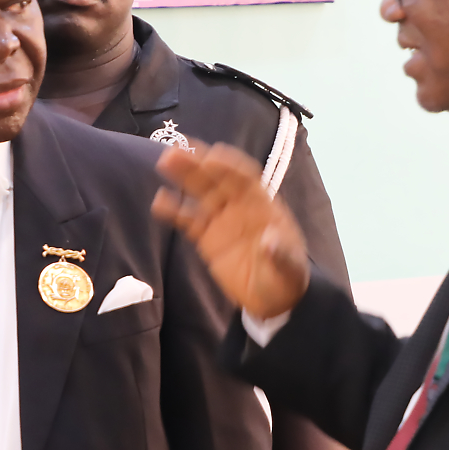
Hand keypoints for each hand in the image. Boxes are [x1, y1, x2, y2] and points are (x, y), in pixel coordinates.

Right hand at [152, 142, 310, 318]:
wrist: (272, 298)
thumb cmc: (286, 277)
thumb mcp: (289, 268)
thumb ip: (280, 254)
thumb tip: (269, 241)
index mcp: (263, 205)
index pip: (245, 179)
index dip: (229, 167)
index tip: (212, 156)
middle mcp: (239, 206)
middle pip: (217, 180)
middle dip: (199, 165)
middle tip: (176, 151)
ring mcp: (221, 219)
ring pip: (200, 193)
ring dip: (183, 177)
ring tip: (164, 162)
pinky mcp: (206, 237)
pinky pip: (188, 219)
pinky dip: (174, 210)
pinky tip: (159, 201)